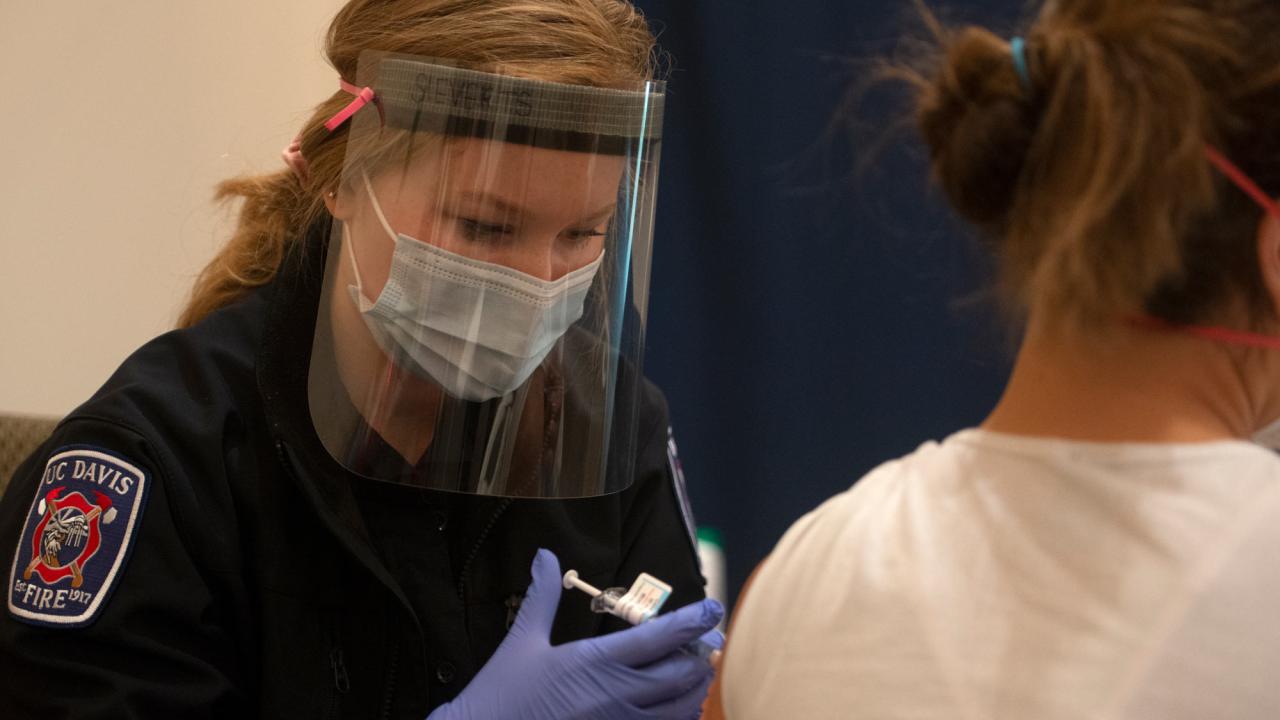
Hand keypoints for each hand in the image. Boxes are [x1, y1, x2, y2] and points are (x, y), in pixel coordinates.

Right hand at [428, 549, 721, 719]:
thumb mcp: (521, 641)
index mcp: (594, 662)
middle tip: (709, 646)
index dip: (692, 621)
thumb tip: (545, 555)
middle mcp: (614, 695)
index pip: (658, 637)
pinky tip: (675, 712)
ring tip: (697, 678)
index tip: (713, 609)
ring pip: (677, 711)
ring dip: (693, 692)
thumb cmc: (500, 693)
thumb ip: (541, 597)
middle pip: (678, 675)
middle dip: (699, 659)